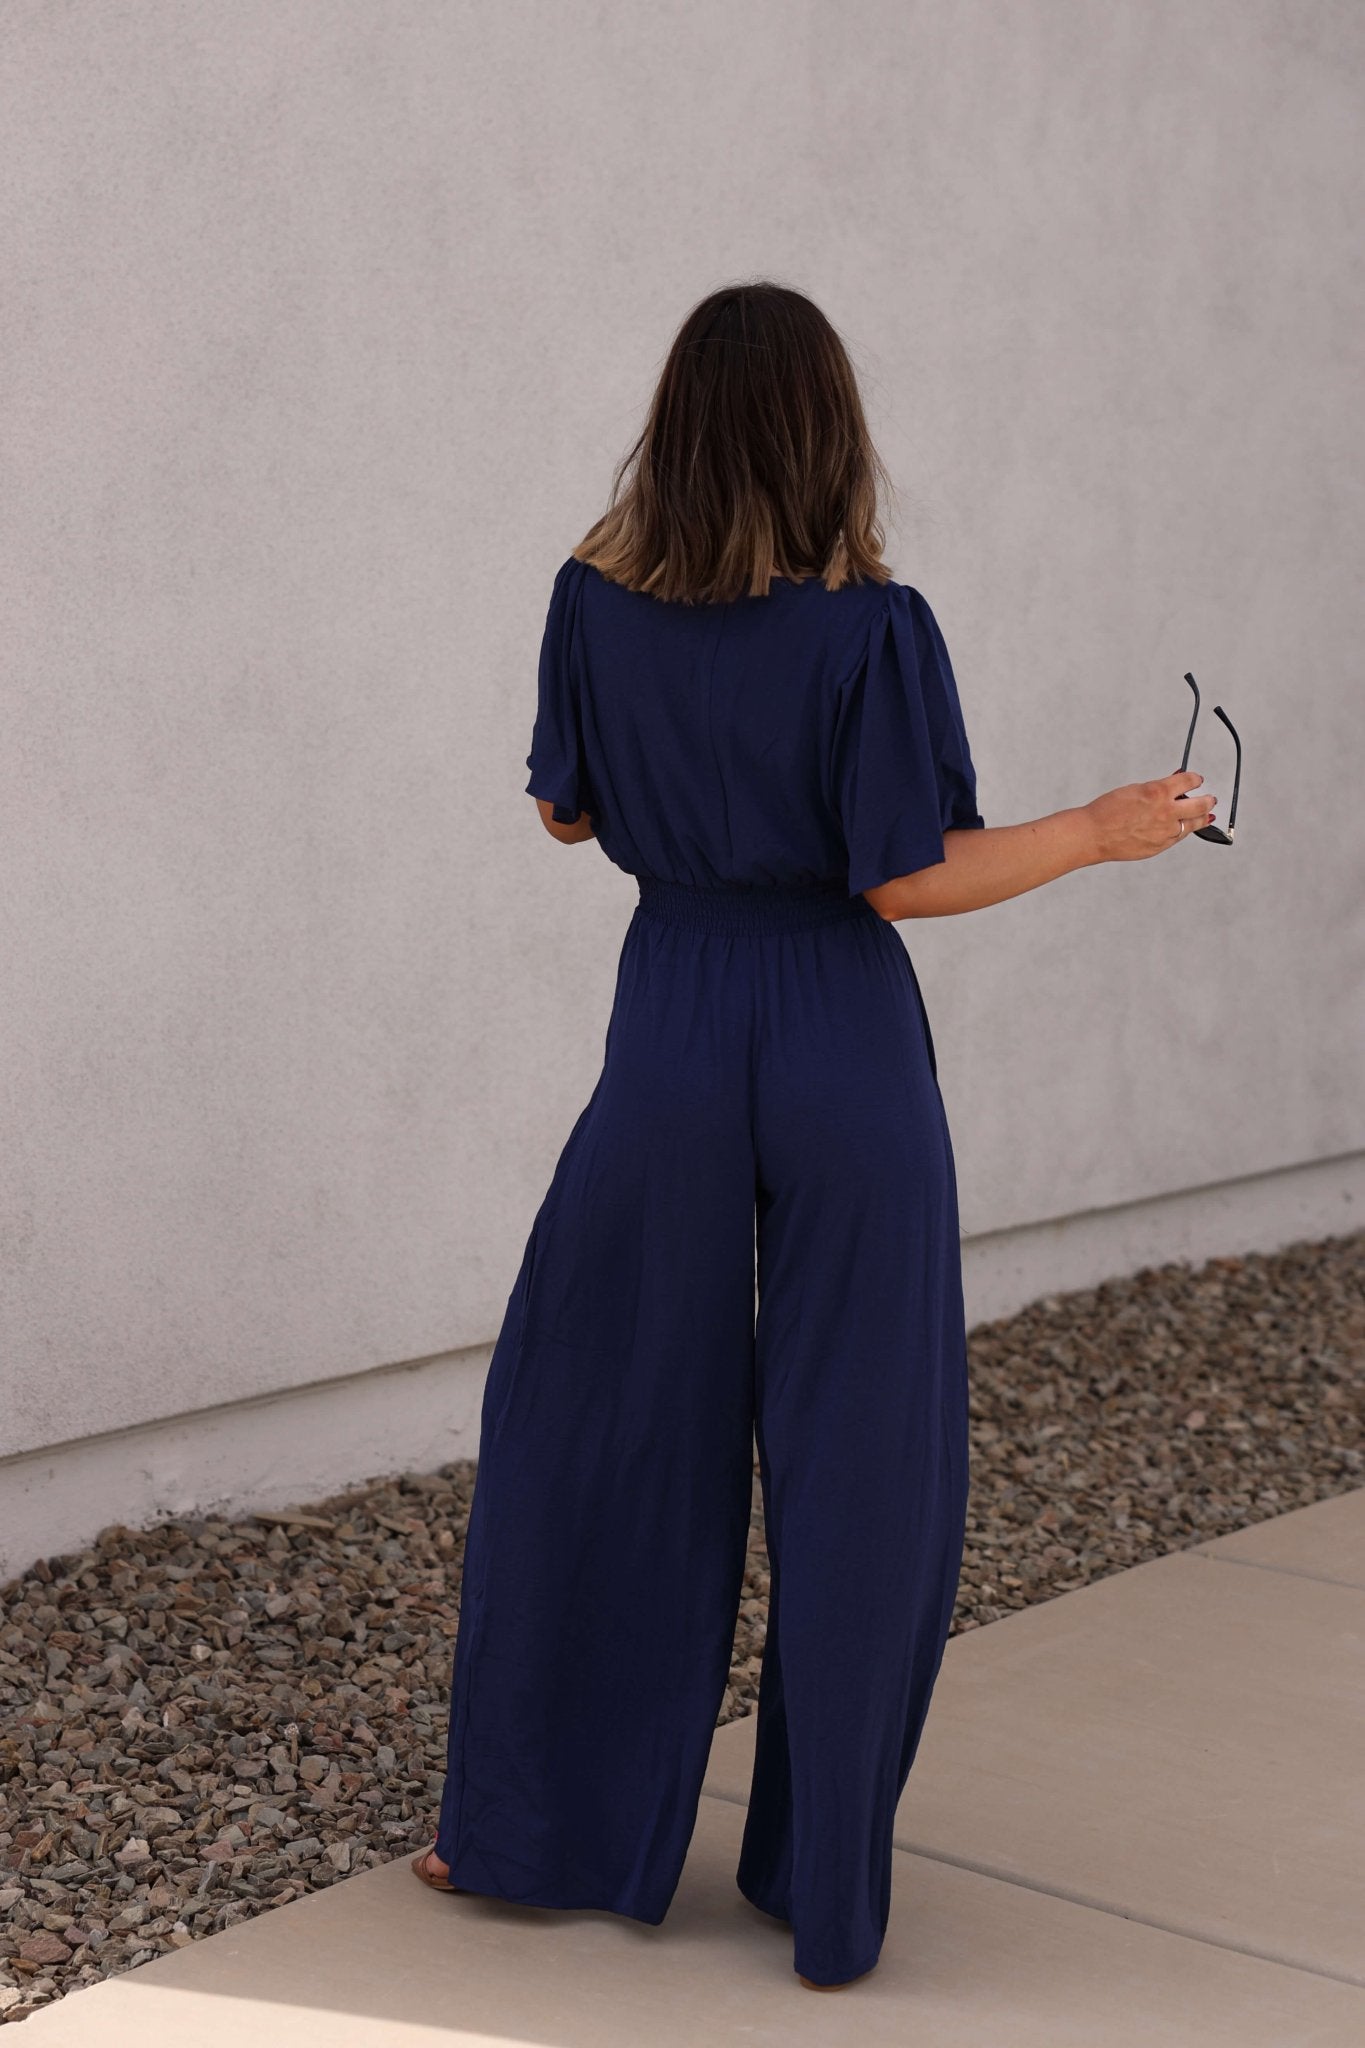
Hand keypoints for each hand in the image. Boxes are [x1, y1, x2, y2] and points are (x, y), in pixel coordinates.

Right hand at [1081, 771, 1217, 862]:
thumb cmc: (1108, 811)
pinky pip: (1179, 837)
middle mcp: (1166, 811)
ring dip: (1203, 818)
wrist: (1094, 834)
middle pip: (1201, 804)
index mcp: (1158, 791)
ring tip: (1208, 816)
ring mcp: (1166, 831)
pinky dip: (1184, 830)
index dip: (1195, 779)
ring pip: (1195, 823)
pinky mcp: (1161, 845)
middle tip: (1211, 799)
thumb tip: (1174, 787)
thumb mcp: (1135, 790)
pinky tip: (1185, 828)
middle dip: (1208, 800)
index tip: (1197, 780)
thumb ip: (1157, 789)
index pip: (1189, 781)